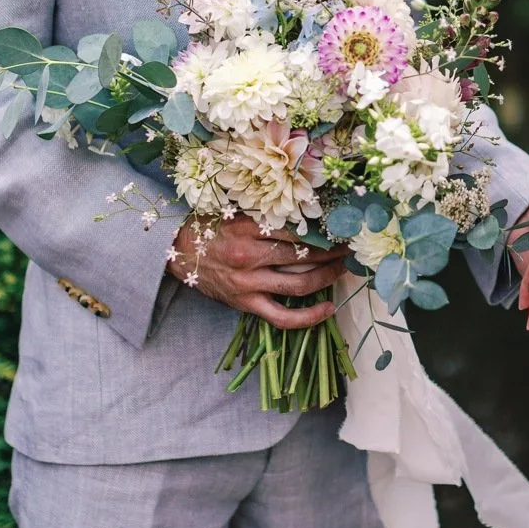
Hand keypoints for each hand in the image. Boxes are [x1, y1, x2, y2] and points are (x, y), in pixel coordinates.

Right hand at [168, 218, 347, 329]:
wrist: (179, 252)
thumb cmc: (212, 227)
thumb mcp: (238, 211)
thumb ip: (268, 213)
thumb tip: (309, 210)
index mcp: (248, 228)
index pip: (297, 230)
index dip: (324, 230)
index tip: (341, 228)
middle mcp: (249, 257)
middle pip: (304, 256)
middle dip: (333, 252)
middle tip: (350, 247)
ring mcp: (248, 284)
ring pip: (300, 284)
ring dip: (328, 277)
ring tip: (344, 269)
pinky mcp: (246, 304)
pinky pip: (282, 317)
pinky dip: (308, 317)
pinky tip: (328, 308)